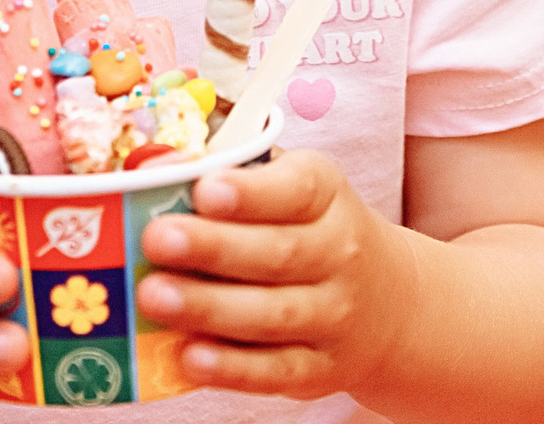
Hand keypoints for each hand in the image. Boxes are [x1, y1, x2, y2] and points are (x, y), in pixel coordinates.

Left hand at [136, 149, 417, 398]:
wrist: (389, 302)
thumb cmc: (312, 231)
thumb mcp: (295, 188)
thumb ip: (235, 177)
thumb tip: (154, 172)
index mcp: (327, 194)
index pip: (296, 189)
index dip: (250, 193)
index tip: (205, 189)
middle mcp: (339, 253)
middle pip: (278, 253)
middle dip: (213, 247)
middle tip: (156, 239)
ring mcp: (334, 316)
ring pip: (273, 314)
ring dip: (210, 306)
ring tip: (154, 295)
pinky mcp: (320, 368)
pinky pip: (275, 371)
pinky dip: (232, 368)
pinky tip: (189, 356)